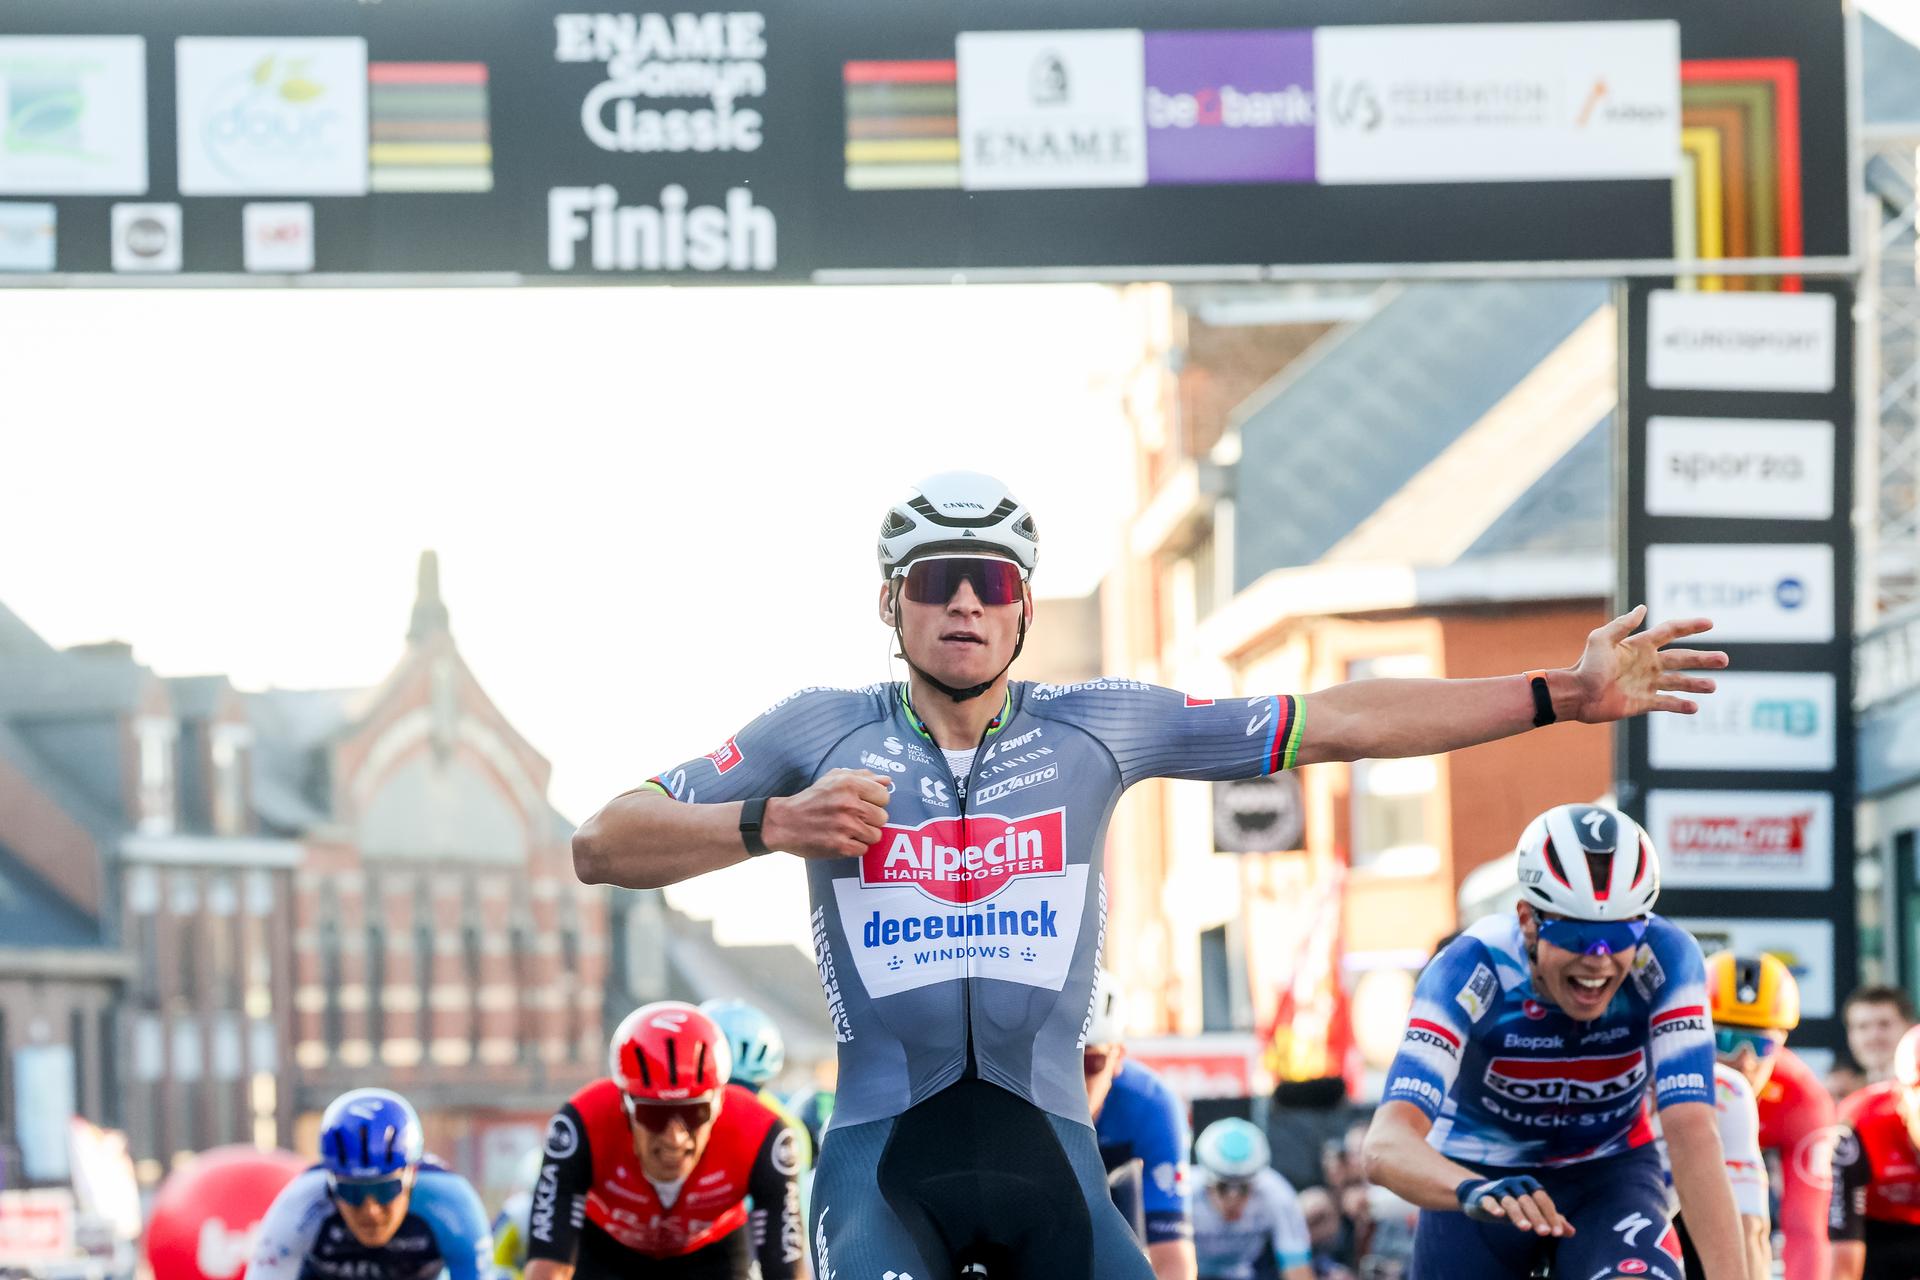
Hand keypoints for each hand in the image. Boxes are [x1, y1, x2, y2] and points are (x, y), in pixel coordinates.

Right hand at [763, 769, 891, 859]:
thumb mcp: (833, 779)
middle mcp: (849, 804)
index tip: (864, 804)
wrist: (784, 822)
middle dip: (870, 819)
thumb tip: (887, 781)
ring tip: (848, 830)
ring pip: (875, 835)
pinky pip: (863, 850)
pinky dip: (854, 847)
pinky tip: (842, 840)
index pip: (884, 795)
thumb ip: (862, 777)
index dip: (875, 801)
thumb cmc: (811, 799)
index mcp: (849, 784)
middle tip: (854, 818)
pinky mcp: (840, 846)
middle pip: (882, 817)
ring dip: (864, 835)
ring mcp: (845, 826)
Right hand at [1457, 1176, 1573, 1236]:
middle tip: (1544, 1233)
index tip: (1556, 1233)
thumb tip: (1572, 1232)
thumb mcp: (1531, 1211)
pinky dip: (1493, 1206)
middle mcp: (1514, 1184)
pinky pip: (1489, 1200)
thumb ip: (1551, 1219)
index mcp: (1528, 1185)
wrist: (1479, 1196)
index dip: (1550, 1216)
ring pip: (1510, 1201)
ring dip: (1518, 1214)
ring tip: (1525, 1228)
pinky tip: (1499, 1214)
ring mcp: (1498, 1188)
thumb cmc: (1511, 1203)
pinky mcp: (1483, 1196)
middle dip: (1537, 1217)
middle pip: (1528, 1200)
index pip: (1543, 1200)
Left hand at [1569, 605, 1727, 724]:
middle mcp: (1647, 664)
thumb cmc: (1586, 665)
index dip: (1689, 627)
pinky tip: (1695, 707)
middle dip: (1703, 659)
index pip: (1670, 632)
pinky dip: (1681, 705)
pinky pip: (1666, 703)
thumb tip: (1643, 608)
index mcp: (1639, 646)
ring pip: (1679, 682)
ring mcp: (1647, 684)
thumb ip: (1622, 625)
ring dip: (1697, 684)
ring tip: (1714, 686)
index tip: (1710, 623)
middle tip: (1724, 659)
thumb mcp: (1601, 640)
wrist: (1577, 694)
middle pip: (1682, 659)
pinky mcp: (1643, 703)